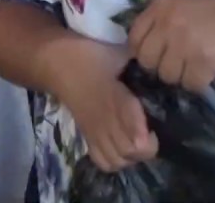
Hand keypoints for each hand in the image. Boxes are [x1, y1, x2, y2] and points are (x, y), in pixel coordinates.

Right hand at [49, 38, 157, 171]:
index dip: (148, 139)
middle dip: (147, 148)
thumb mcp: (117, 52)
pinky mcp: (86, 135)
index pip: (135, 136)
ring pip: (117, 160)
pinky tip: (121, 148)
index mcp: (116, 99)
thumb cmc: (88, 54)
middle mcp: (105, 120)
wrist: (55, 62)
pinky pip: (102, 160)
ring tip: (138, 141)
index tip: (155, 127)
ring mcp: (94, 130)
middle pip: (129, 152)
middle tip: (152, 132)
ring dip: (131, 156)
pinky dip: (114, 161)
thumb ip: (139, 59)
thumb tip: (158, 62)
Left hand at [128, 0, 214, 92]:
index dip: (143, 51)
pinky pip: (189, 85)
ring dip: (183, 76)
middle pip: (146, 60)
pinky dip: (201, 83)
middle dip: (161, 67)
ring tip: (200, 63)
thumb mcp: (189, 5)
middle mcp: (168, 21)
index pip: (134, 37)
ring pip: (167, 76)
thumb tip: (144, 49)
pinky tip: (213, 70)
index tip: (157, 56)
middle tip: (181, 63)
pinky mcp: (200, 63)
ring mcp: (183, 43)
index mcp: (162, 4)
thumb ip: (165, 21)